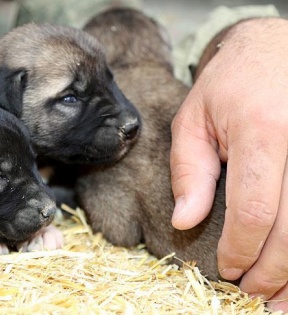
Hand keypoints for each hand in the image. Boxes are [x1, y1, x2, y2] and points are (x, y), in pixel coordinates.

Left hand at [170, 17, 287, 310]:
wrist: (276, 47)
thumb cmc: (231, 83)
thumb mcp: (195, 119)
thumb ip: (189, 171)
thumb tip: (184, 221)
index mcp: (264, 132)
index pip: (255, 210)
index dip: (242, 250)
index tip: (228, 271)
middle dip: (274, 271)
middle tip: (255, 295)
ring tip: (284, 302)